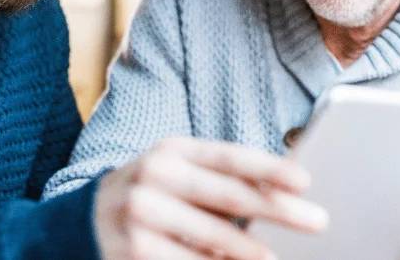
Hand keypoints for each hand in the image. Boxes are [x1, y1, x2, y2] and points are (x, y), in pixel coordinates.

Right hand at [93, 137, 328, 259]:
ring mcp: (140, 214)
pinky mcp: (132, 251)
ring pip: (213, 238)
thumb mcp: (176, 175)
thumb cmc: (149, 197)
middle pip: (230, 196)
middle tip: (317, 221)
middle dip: (279, 211)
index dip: (270, 168)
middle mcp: (154, 176)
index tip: (305, 182)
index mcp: (172, 150)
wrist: (83, 222)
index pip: (229, 157)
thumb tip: (283, 192)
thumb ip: (220, 180)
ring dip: (251, 252)